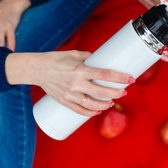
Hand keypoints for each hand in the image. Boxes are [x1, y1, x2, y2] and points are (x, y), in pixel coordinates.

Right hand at [5, 51, 132, 115]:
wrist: (36, 69)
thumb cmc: (55, 59)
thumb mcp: (74, 54)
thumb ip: (88, 58)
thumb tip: (100, 60)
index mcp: (80, 70)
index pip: (104, 74)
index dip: (119, 77)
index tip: (131, 79)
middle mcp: (76, 83)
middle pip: (101, 91)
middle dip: (116, 92)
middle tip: (124, 91)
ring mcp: (70, 94)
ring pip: (92, 104)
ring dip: (105, 104)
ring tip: (112, 102)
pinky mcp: (64, 101)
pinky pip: (79, 110)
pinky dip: (90, 113)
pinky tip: (98, 111)